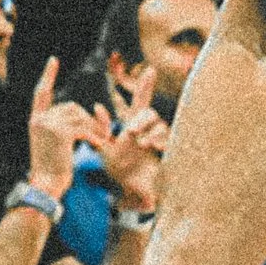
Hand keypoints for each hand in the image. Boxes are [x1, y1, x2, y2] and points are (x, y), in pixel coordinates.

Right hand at [23, 54, 97, 198]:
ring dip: (94, 129)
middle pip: (73, 107)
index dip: (48, 76)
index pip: (41, 93)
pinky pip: (83, 128)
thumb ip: (62, 126)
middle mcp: (39, 119)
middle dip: (89, 120)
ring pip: (80, 117)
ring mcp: (48, 124)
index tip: (53, 60)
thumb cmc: (54, 169)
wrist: (46, 185)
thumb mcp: (54, 144)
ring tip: (98, 144)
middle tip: (99, 136)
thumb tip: (83, 113)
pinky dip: (94, 137)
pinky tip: (96, 147)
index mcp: (36, 120)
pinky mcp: (59, 133)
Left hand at [92, 68, 168, 214]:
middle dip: (143, 114)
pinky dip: (160, 141)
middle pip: (147, 109)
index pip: (138, 104)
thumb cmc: (123, 175)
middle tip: (132, 130)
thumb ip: (101, 134)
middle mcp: (148, 130)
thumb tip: (97, 108)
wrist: (141, 195)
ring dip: (149, 131)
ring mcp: (159, 139)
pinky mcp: (168, 151)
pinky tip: (155, 148)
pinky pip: (167, 138)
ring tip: (142, 144)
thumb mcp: (106, 153)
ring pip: (157, 123)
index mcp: (132, 128)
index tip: (151, 69)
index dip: (145, 86)